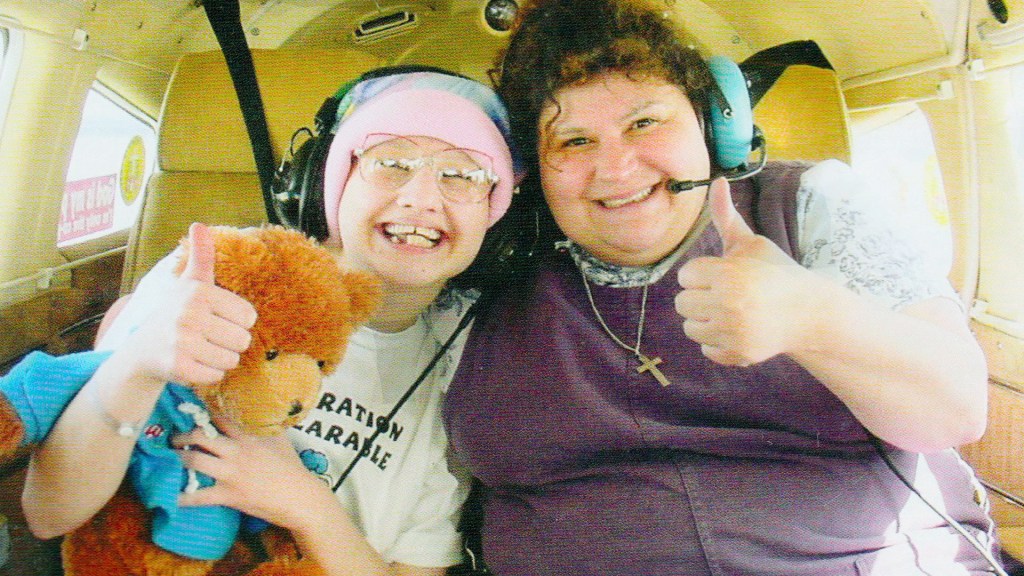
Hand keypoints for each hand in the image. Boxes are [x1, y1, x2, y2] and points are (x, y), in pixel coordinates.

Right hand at [124, 223, 257, 385]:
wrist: (141, 350)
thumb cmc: (176, 312)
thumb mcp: (189, 282)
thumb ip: (201, 256)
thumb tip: (199, 224)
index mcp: (198, 292)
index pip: (249, 316)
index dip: (238, 322)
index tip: (217, 319)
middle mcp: (189, 314)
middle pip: (243, 339)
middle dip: (230, 342)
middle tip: (208, 337)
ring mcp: (182, 342)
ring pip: (232, 359)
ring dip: (221, 359)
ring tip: (200, 349)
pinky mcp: (178, 367)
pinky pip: (217, 375)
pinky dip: (209, 373)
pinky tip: (193, 363)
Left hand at [173, 422, 324, 528]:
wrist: (300, 497)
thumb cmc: (292, 468)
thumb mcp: (281, 441)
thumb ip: (267, 426)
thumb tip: (262, 413)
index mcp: (248, 437)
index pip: (220, 418)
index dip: (202, 413)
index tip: (189, 411)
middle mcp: (236, 452)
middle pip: (200, 437)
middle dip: (182, 436)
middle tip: (175, 440)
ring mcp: (230, 474)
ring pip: (194, 461)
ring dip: (177, 459)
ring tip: (171, 460)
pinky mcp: (228, 495)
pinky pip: (198, 496)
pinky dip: (182, 497)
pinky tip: (170, 496)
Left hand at [674, 178, 815, 365]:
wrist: (810, 312)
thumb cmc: (776, 273)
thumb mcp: (751, 243)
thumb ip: (726, 217)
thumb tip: (717, 181)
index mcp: (728, 274)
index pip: (686, 276)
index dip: (703, 274)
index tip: (724, 275)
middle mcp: (728, 304)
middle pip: (682, 303)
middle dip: (701, 297)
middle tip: (728, 295)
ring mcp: (734, 332)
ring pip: (690, 328)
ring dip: (706, 321)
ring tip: (732, 312)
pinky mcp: (739, 354)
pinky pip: (706, 349)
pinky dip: (718, 343)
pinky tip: (739, 331)